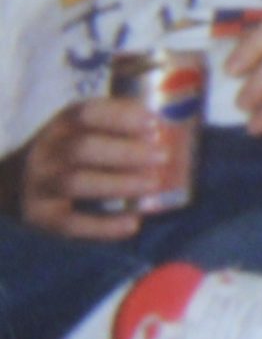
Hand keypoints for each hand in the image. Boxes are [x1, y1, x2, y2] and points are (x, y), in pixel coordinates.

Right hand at [14, 98, 179, 237]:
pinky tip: (133, 223)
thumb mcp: (78, 131)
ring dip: (119, 183)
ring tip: (153, 184)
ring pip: (77, 183)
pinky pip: (71, 224)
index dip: (120, 117)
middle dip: (126, 151)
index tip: (153, 124)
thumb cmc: (65, 154)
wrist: (13, 186)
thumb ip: (113, 125)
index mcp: (59, 126)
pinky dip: (104, 225)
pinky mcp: (41, 218)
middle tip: (162, 156)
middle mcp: (45, 153)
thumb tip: (168, 125)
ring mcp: (39, 186)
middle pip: (83, 148)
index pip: (85, 113)